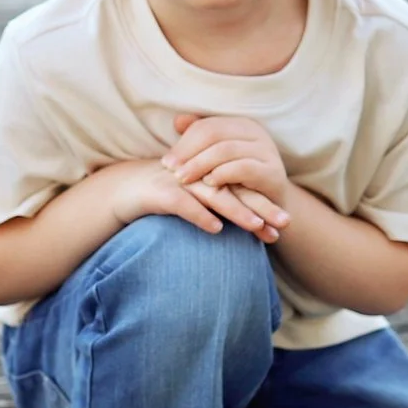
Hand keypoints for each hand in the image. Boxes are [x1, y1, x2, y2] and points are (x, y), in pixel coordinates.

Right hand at [102, 157, 280, 242]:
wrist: (123, 190)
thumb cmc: (162, 198)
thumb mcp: (192, 201)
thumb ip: (217, 209)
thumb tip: (248, 230)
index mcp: (208, 177)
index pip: (243, 190)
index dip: (264, 205)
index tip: (285, 225)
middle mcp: (199, 177)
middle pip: (236, 191)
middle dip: (262, 208)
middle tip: (284, 224)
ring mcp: (180, 183)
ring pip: (213, 196)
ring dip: (236, 211)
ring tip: (256, 225)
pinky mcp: (161, 193)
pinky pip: (183, 204)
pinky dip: (199, 215)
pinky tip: (215, 228)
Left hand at [163, 114, 290, 239]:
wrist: (272, 210)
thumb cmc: (239, 184)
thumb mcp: (217, 163)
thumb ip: (200, 141)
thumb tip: (178, 121)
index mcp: (241, 126)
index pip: (207, 125)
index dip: (184, 142)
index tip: (166, 162)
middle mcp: (256, 133)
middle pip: (215, 134)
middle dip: (189, 152)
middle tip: (170, 170)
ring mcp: (267, 151)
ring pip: (226, 149)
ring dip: (200, 164)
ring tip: (182, 179)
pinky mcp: (273, 172)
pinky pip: (244, 168)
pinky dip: (223, 174)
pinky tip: (208, 183)